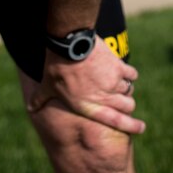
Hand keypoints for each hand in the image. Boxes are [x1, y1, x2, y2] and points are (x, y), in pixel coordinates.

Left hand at [26, 38, 145, 135]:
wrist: (70, 44)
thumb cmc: (56, 67)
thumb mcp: (47, 86)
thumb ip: (41, 99)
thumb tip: (31, 108)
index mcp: (90, 106)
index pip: (116, 122)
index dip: (131, 126)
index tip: (141, 128)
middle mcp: (105, 98)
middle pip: (128, 107)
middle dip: (128, 106)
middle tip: (126, 103)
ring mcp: (113, 82)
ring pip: (129, 90)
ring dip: (125, 89)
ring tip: (119, 85)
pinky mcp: (118, 67)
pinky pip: (131, 74)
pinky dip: (129, 74)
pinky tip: (124, 72)